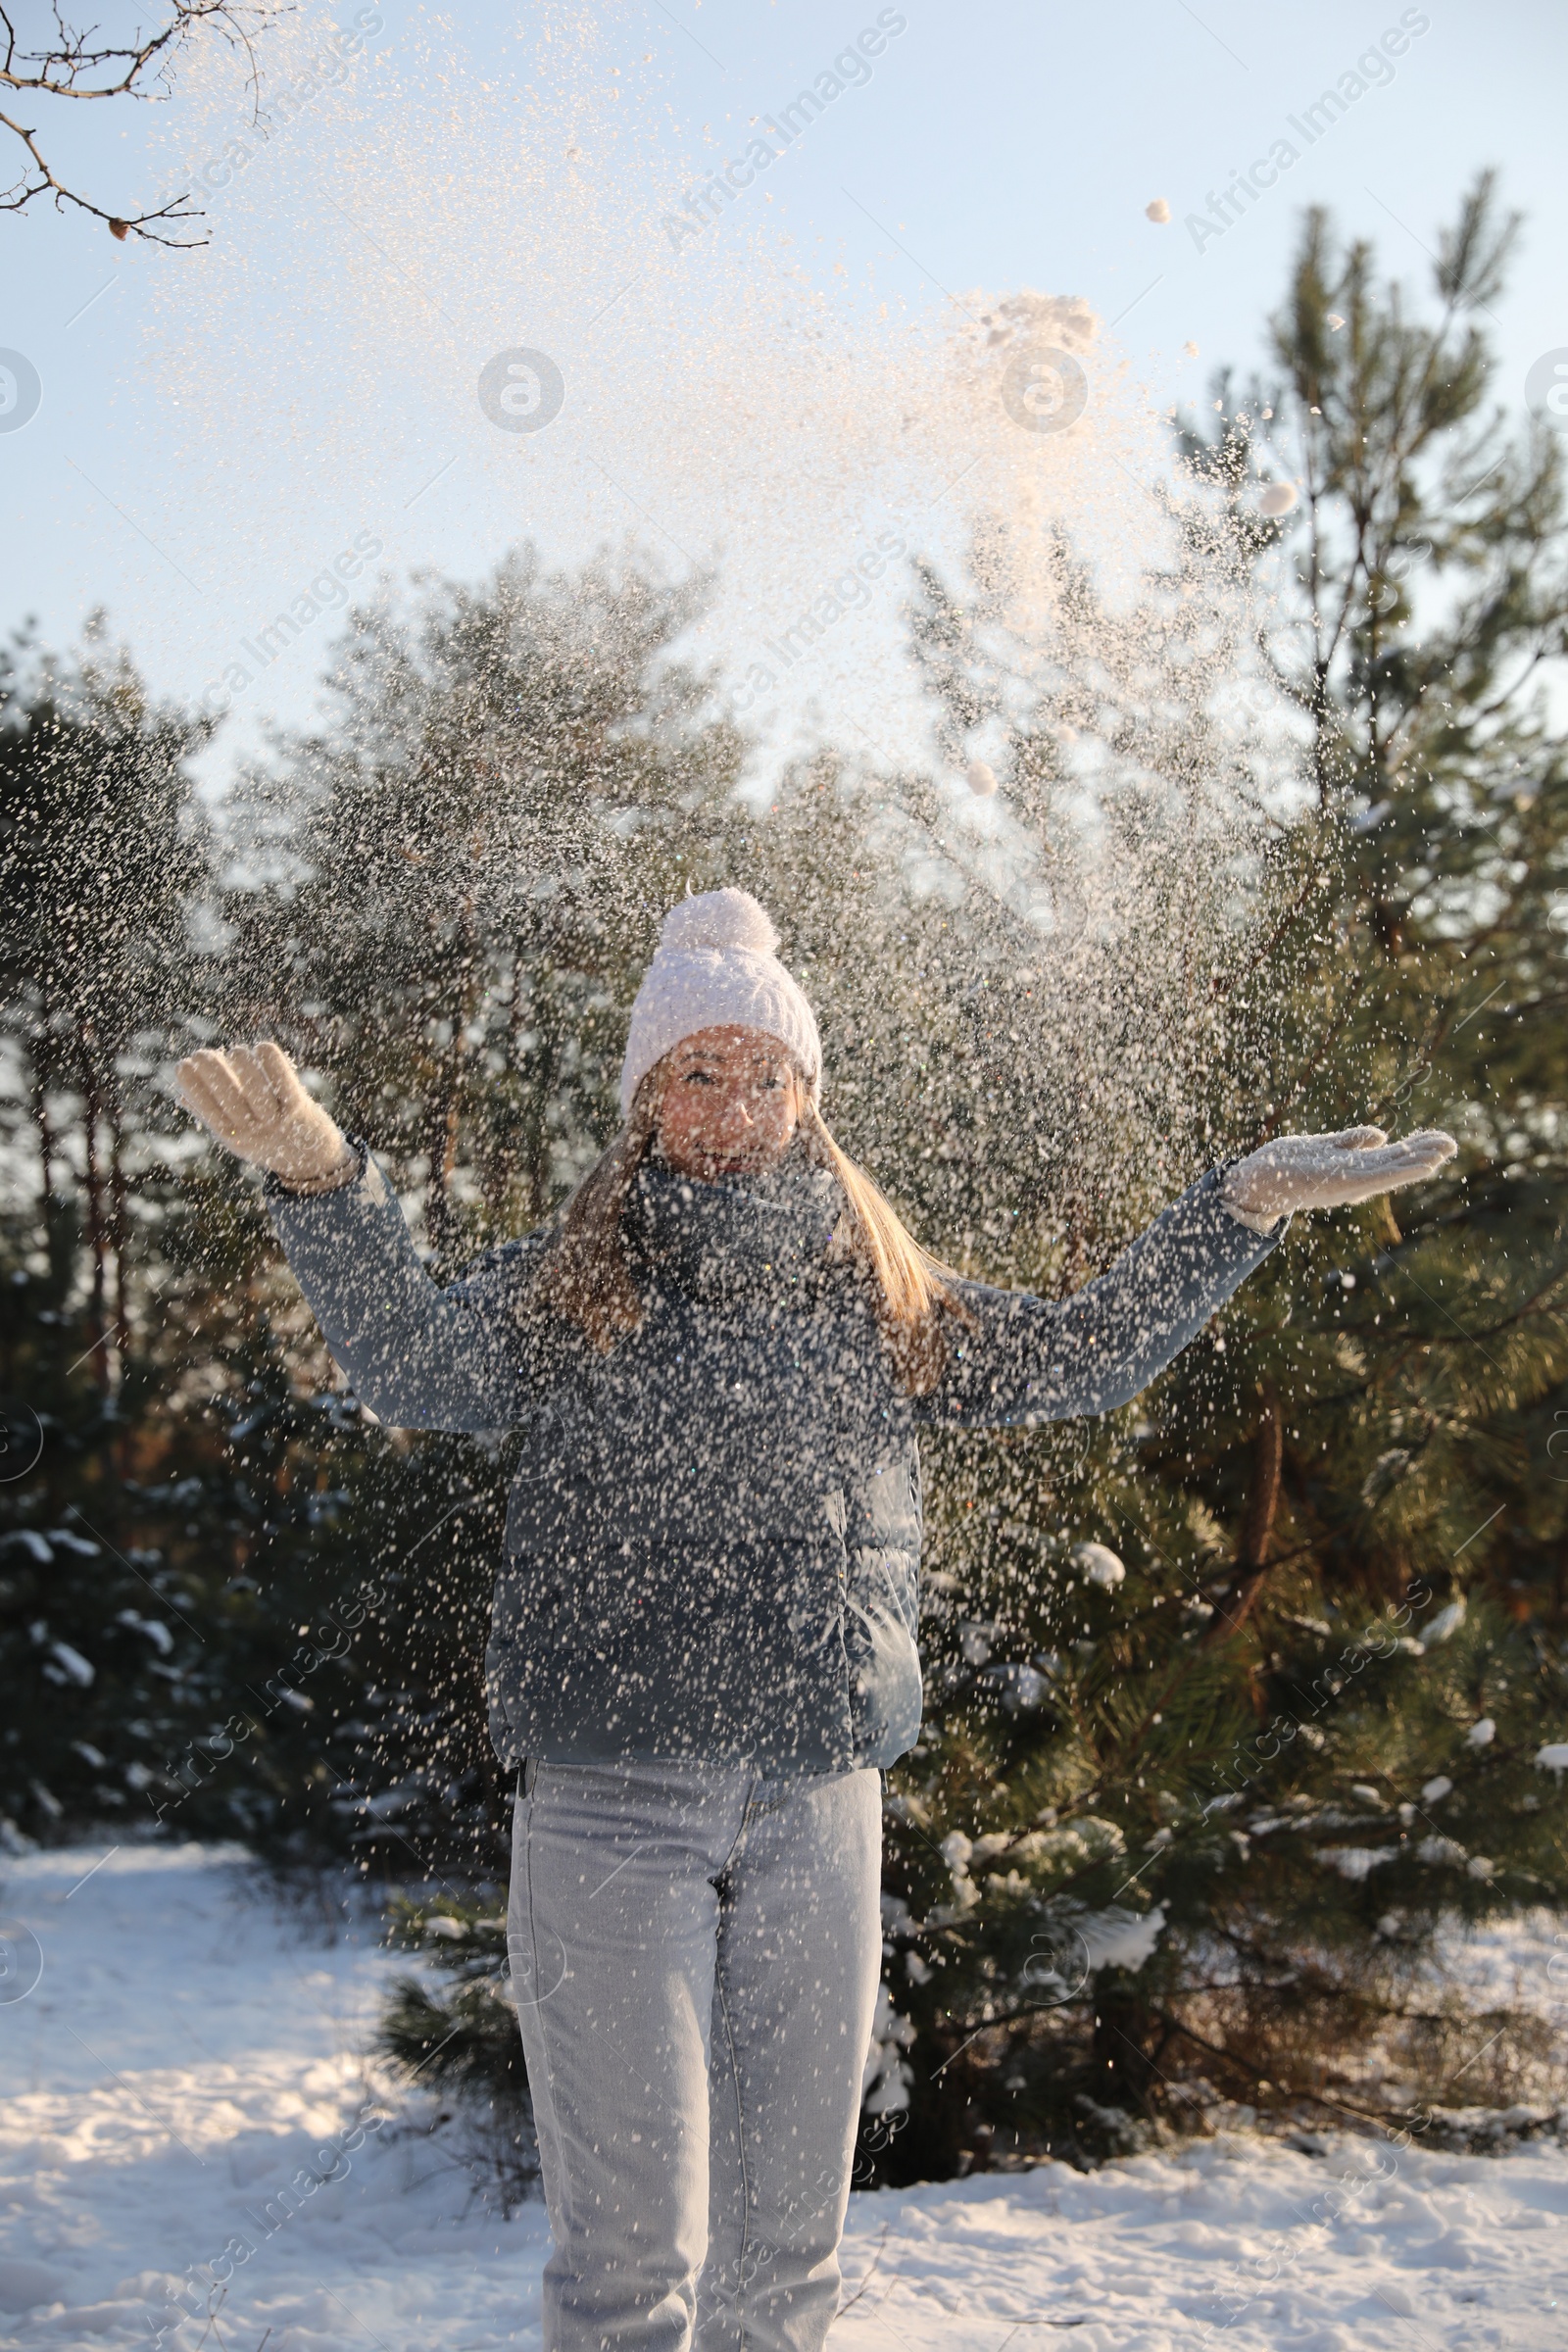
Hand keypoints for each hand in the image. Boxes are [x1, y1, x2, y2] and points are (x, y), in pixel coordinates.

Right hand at [177, 1043, 356, 1192]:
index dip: (192, 1085)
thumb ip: (213, 1115)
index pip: (205, 1109)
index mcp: (233, 1136)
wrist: (314, 1159)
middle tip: (203, 1053)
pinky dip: (269, 1058)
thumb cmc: (269, 1140)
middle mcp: (253, 1131)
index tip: (184, 1065)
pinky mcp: (298, 1108)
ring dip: (240, 1062)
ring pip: (254, 1085)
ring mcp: (276, 1120)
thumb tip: (182, 1093)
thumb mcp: (239, 1136)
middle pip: (226, 1095)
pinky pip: (281, 1078)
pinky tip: (261, 1049)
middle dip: (210, 1069)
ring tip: (236, 1053)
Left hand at [1222, 1124, 1456, 1229]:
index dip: (1414, 1148)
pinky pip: (1376, 1175)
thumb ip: (1351, 1142)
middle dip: (1424, 1153)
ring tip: (1445, 1151)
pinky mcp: (1340, 1183)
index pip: (1389, 1156)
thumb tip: (1381, 1135)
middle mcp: (1354, 1178)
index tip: (1439, 1138)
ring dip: (1418, 1161)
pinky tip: (1417, 1165)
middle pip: (1396, 1163)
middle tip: (1453, 1142)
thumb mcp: (1323, 1147)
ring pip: (1392, 1170)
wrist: (1255, 1181)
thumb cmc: (1285, 1165)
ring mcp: (1349, 1182)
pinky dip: (1399, 1170)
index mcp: (1352, 1168)